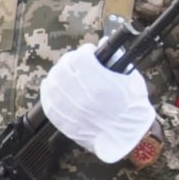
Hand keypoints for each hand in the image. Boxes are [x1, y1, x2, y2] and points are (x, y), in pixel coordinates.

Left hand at [40, 43, 155, 162]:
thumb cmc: (132, 108)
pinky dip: (49, 89)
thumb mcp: (131, 80)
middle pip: (64, 67)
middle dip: (71, 60)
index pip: (81, 56)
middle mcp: (81, 94)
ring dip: (59, 73)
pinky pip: (47, 99)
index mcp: (99, 82)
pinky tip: (55, 85)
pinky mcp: (61, 119)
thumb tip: (106, 43)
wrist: (125, 137)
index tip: (90, 52)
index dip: (85, 51)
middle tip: (78, 61)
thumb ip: (117, 60)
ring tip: (67, 73)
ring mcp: (69, 107)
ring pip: (52, 81)